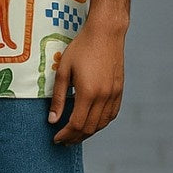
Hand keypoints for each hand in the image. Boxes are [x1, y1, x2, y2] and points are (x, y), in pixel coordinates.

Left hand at [48, 18, 125, 144]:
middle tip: (63, 140)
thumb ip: (58, 97)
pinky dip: (101, 123)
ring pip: (102, 124)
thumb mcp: (63, 70)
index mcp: (88, 92)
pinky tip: (92, 123)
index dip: (65, 134)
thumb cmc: (81, 47)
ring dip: (88, 133)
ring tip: (75, 134)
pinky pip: (111, 114)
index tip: (56, 138)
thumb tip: (53, 119)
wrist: (106, 33)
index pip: (76, 124)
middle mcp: (103, 96)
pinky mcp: (119, 90)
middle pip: (89, 128)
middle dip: (75, 137)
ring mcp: (114, 94)